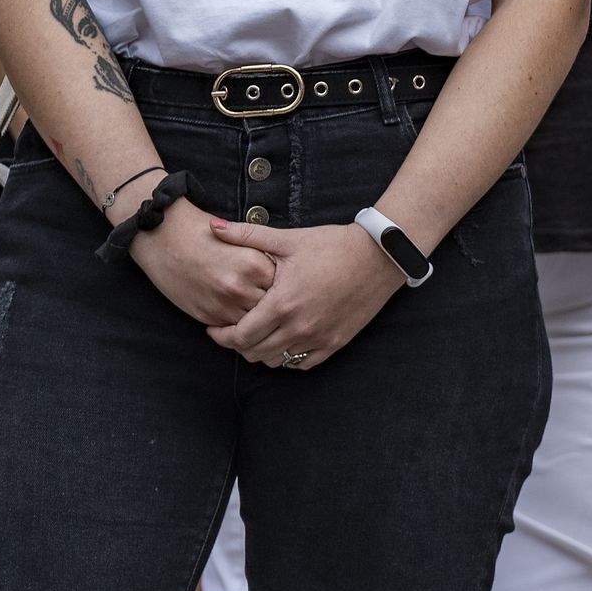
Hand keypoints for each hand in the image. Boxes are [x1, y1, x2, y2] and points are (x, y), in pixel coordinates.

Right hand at [129, 200, 277, 326]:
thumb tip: (288, 280)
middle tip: (272, 300)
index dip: (284, 286)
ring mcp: (224, 304)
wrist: (165, 238)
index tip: (284, 284)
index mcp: (255, 264)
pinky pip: (233, 328)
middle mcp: (241, 286)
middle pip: (271, 307)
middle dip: (272, 304)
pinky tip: (236, 310)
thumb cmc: (205, 233)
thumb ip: (265, 260)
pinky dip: (238, 322)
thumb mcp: (241, 241)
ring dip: (256, 317)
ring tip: (256, 308)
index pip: (284, 286)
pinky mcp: (208, 316)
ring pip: (254, 321)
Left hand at [204, 219, 405, 368]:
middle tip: (233, 331)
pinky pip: (303, 363)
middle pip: (254, 352)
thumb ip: (247, 235)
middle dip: (237, 344)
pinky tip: (285, 341)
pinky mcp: (336, 342)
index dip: (221, 335)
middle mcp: (298, 327)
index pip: (239, 335)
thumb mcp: (289, 239)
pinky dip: (289, 357)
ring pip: (277, 361)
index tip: (214, 328)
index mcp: (282, 303)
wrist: (379, 256)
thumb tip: (213, 227)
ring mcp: (319, 338)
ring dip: (262, 351)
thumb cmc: (333, 245)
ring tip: (258, 335)